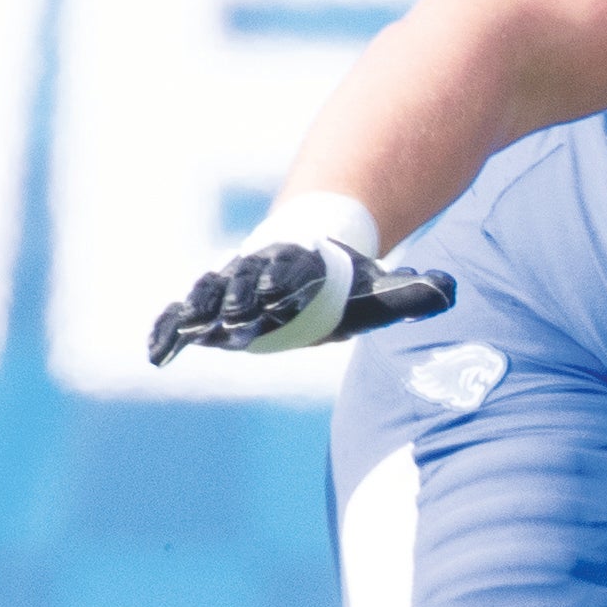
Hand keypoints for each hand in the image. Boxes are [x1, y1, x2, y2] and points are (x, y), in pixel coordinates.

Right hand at [147, 227, 454, 365]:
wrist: (305, 249)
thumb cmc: (345, 281)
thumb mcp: (382, 286)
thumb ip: (413, 292)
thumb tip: (450, 290)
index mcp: (300, 265)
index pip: (290, 274)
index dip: (283, 286)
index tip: (278, 300)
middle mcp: (258, 271)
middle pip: (245, 282)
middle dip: (240, 299)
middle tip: (236, 322)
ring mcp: (228, 285)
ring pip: (207, 292)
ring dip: (198, 310)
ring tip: (188, 333)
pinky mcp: (208, 305)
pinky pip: (180, 315)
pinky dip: (166, 330)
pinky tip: (157, 358)